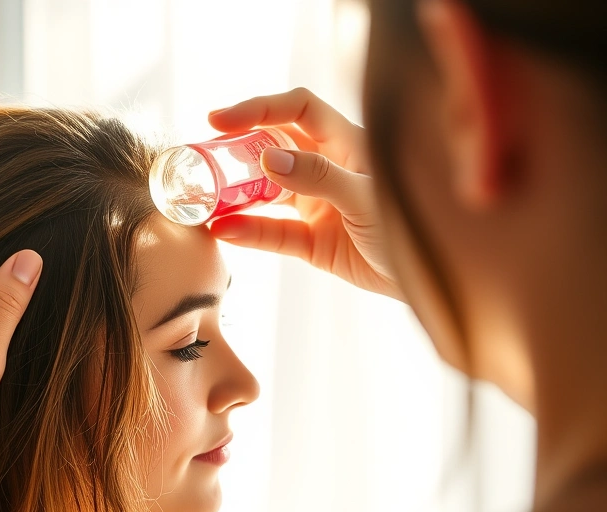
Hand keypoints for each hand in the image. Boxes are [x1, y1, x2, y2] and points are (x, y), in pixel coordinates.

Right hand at [207, 87, 402, 300]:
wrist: (431, 281)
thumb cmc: (413, 227)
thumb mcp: (366, 196)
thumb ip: (318, 176)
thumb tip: (267, 157)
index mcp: (348, 144)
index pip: (297, 110)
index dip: (259, 108)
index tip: (219, 120)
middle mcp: (328, 169)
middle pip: (273, 147)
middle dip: (237, 152)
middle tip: (202, 160)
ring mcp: (318, 206)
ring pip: (266, 193)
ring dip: (236, 196)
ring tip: (205, 201)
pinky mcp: (312, 243)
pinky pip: (272, 233)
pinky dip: (248, 232)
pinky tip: (224, 230)